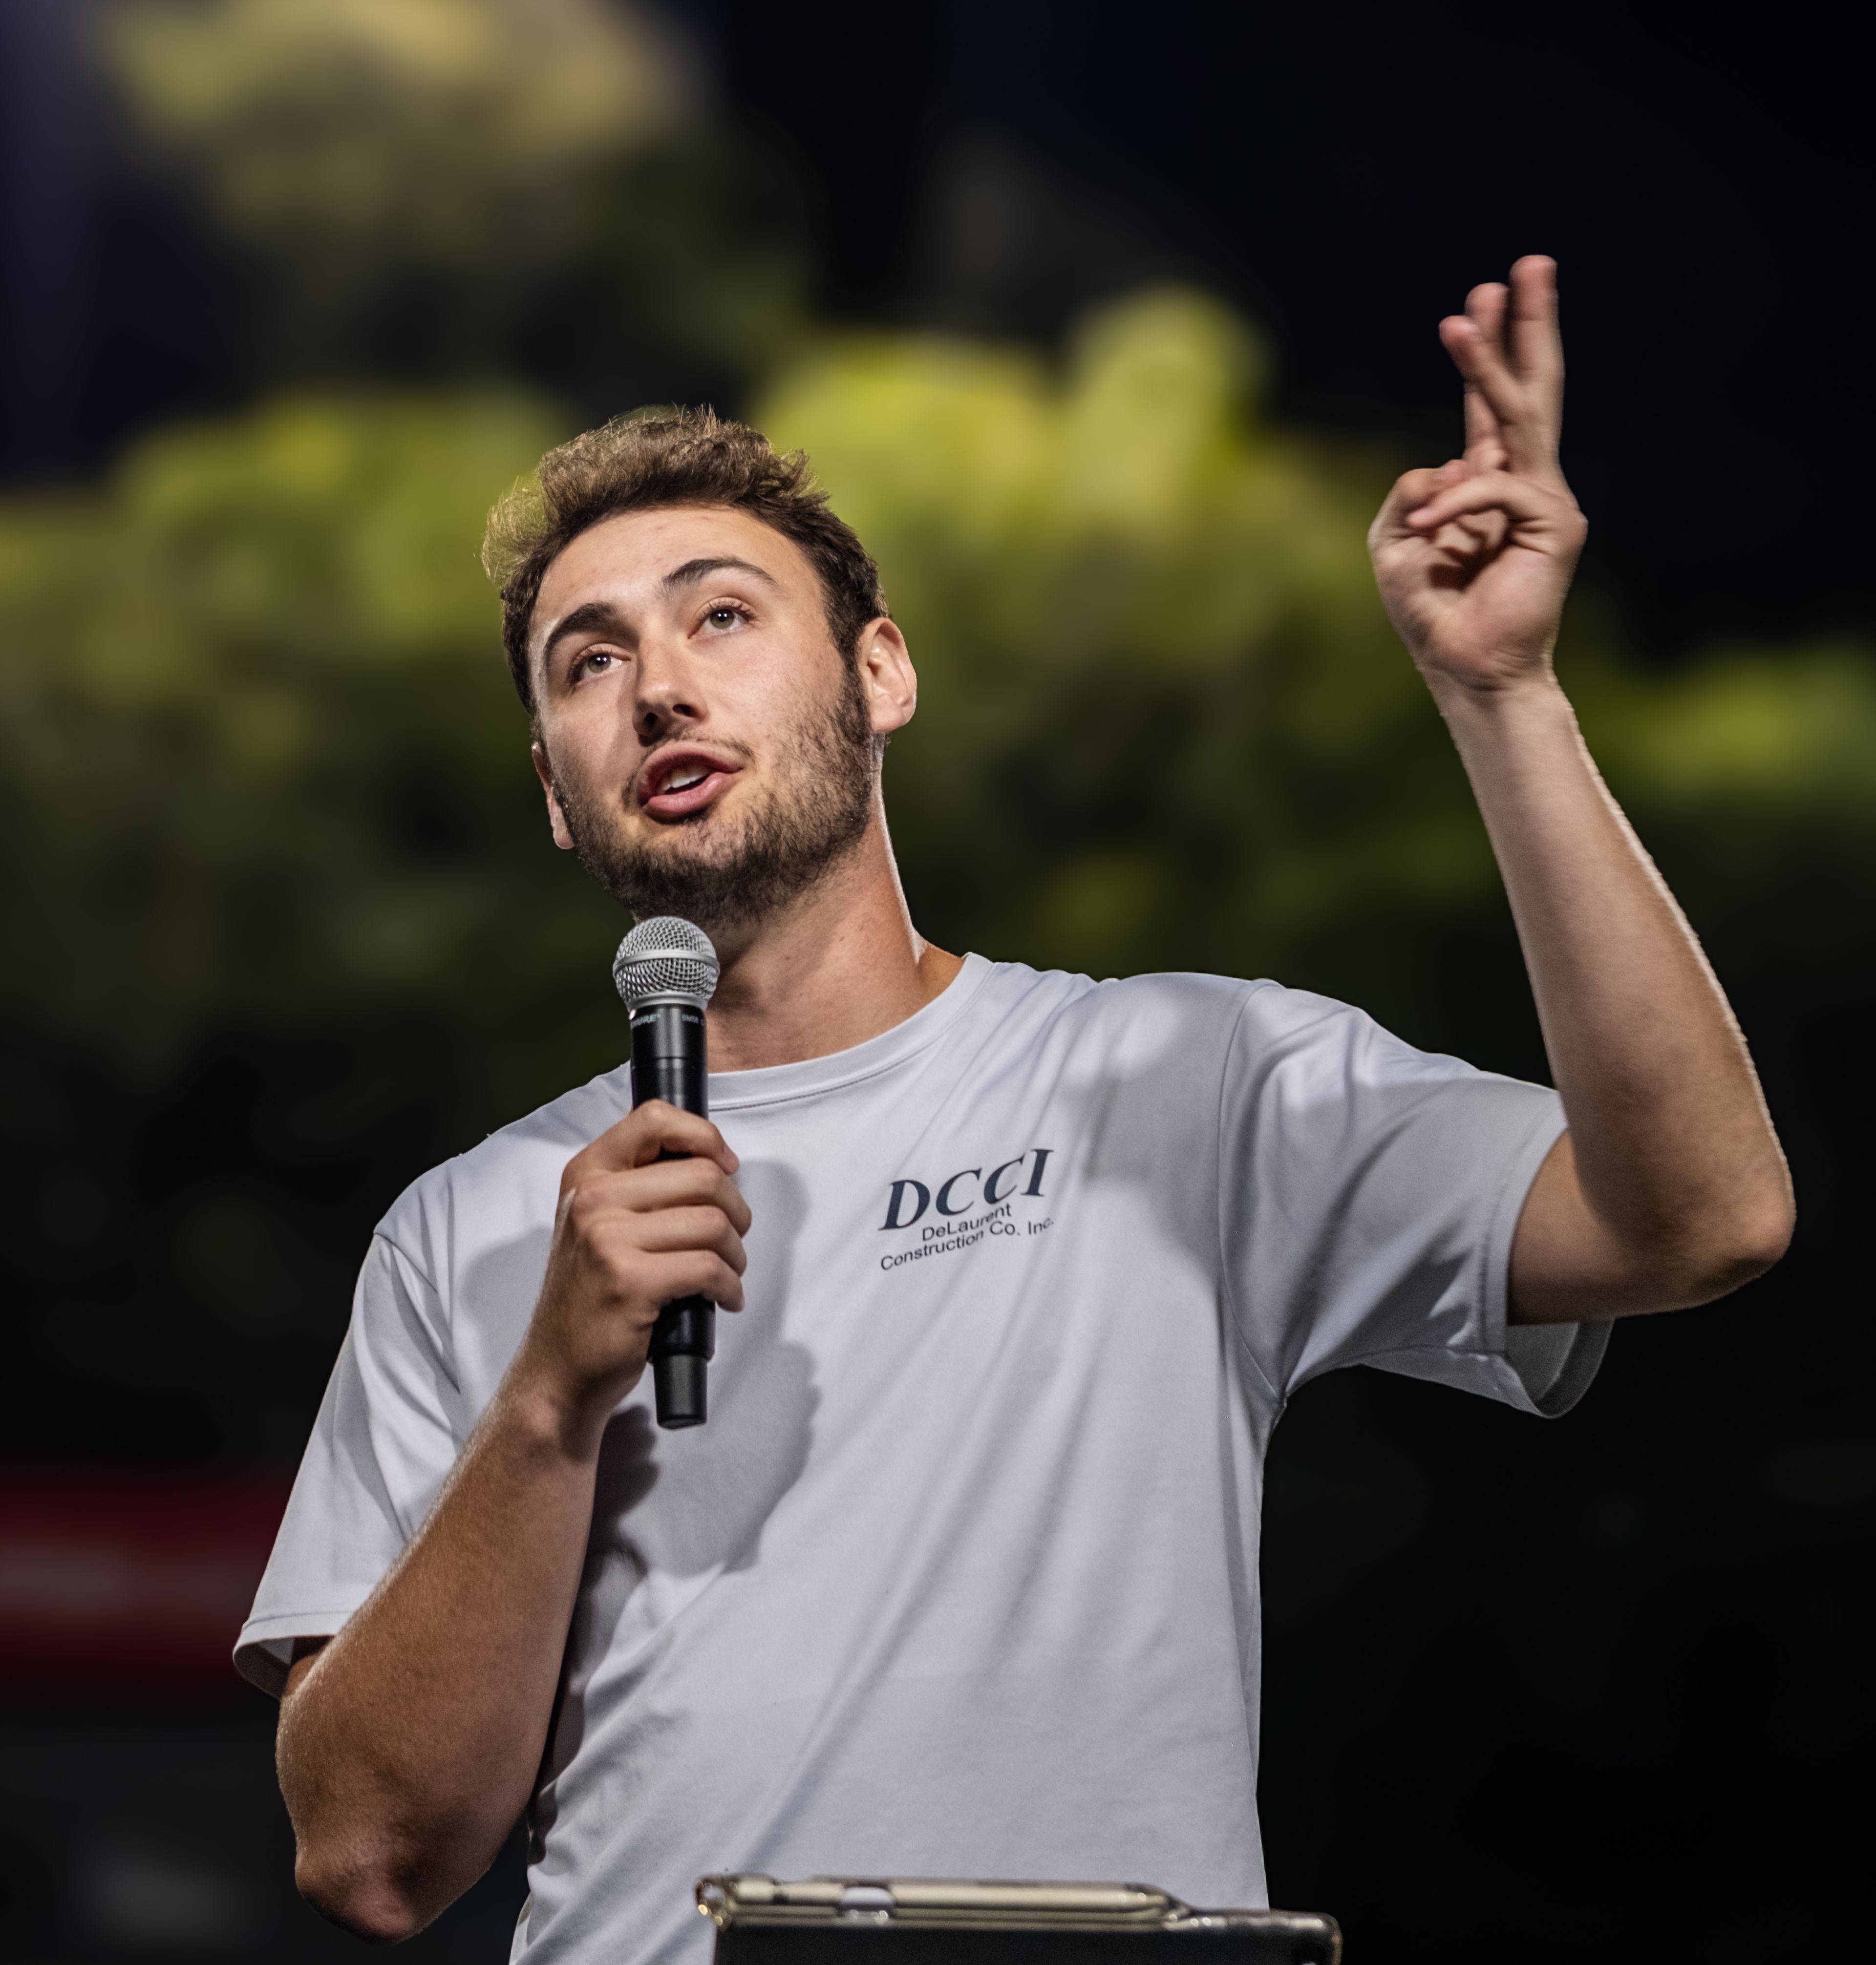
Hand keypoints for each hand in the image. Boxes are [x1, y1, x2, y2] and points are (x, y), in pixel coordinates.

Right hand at [515, 1101, 748, 1449]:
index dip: (703, 1136)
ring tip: (726, 1274)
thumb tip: (715, 1162)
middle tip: (731, 1239)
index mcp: (587, 1173)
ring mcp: (608, 1240)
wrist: (559, 1367)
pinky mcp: (631, 1282)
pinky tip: (723, 1300)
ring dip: (735, 1254)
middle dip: (735, 1210)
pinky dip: (729, 1287)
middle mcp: (593, 1199)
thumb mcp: (599, 1223)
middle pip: (702, 1176)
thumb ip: (640, 1186)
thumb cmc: (591, 1294)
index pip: (653, 1118)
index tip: (725, 1165)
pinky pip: (709, 1268)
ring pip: (712, 1223)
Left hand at [1368, 256, 1586, 695]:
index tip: (1479, 299)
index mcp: (1487, 485)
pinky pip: (1497, 488)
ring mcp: (1546, 501)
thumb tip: (1436, 464)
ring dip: (1487, 366)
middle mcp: (1524, 483)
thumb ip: (1405, 499)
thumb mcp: (1393, 549)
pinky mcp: (1556, 525)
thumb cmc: (1433, 614)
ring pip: (1520, 417)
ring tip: (1459, 320)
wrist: (1466, 668)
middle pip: (1530, 389)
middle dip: (1526, 326)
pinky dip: (1456, 504)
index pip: (1490, 407)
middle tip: (1528, 263)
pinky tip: (1428, 533)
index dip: (1486, 354)